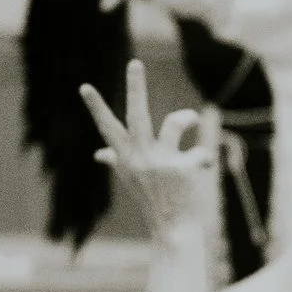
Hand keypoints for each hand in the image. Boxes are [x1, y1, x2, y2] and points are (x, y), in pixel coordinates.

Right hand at [81, 63, 213, 240]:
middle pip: (136, 116)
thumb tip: (99, 155)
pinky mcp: (181, 169)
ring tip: (194, 120)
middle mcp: (139, 158)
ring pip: (174, 122)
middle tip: (134, 62)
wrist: (172, 229)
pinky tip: (206, 168)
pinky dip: (206, 158)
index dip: (96, 107)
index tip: (84, 86)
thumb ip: (115, 162)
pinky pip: (201, 151)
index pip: (107, 128)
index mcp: (126, 157)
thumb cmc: (152, 200)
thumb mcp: (130, 178)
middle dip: (136, 87)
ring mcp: (159, 163)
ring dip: (187, 117)